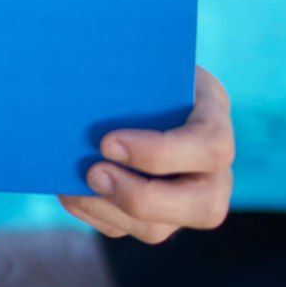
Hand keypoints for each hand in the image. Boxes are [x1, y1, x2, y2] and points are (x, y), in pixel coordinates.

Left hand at [58, 66, 233, 243]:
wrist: (143, 84)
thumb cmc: (142, 65)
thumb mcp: (145, 55)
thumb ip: (128, 68)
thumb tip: (84, 74)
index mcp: (215, 119)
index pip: (209, 147)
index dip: (160, 153)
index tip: (107, 142)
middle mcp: (215, 171)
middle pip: (204, 206)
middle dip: (142, 196)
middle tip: (93, 172)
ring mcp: (189, 199)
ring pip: (160, 229)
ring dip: (110, 209)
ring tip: (72, 183)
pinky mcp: (159, 217)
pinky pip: (129, 231)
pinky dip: (96, 215)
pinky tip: (70, 192)